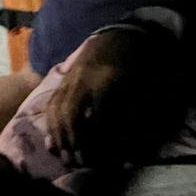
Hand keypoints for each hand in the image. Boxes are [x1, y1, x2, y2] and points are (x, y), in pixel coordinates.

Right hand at [42, 28, 177, 167]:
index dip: (100, 144)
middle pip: (70, 116)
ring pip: (57, 110)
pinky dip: (51, 123)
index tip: (105, 163)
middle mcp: (83, 80)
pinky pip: (52, 103)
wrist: (124, 33)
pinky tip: (54, 138)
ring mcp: (70, 78)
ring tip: (64, 155)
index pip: (98, 120)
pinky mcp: (64, 78)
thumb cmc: (138, 63)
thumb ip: (132, 117)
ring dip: (59, 135)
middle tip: (79, 163)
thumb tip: (124, 148)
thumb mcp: (144, 88)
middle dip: (73, 142)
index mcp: (106, 82)